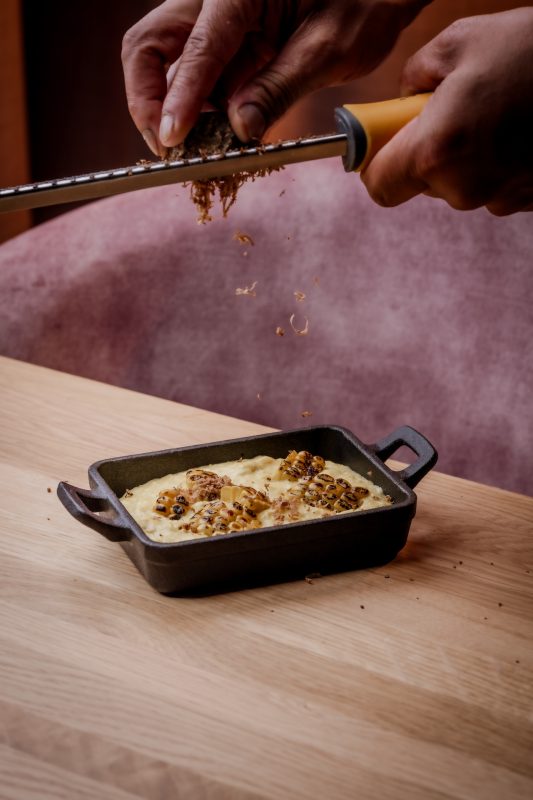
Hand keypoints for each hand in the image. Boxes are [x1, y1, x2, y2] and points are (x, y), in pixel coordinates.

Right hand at [122, 0, 430, 154]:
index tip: (171, 141)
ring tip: (192, 151)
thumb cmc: (364, 3)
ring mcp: (217, 22)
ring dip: (170, 110)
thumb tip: (239, 130)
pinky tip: (211, 138)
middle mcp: (217, 1)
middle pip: (151, 46)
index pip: (196, 47)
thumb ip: (279, 88)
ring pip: (165, 64)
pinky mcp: (226, 44)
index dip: (178, 99)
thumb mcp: (328, 50)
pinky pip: (196, 78)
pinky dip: (196, 111)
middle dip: (148, 100)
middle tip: (167, 147)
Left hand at [362, 8, 532, 214]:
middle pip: (421, 184)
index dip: (375, 164)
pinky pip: (493, 186)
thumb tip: (402, 104)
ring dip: (464, 156)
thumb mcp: (457, 44)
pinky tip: (518, 130)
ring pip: (459, 185)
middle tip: (452, 109)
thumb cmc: (530, 51)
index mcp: (435, 152)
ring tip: (496, 113)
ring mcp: (499, 198)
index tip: (381, 145)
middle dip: (426, 150)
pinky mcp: (526, 201)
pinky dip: (496, 163)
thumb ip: (410, 79)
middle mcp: (464, 187)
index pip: (379, 187)